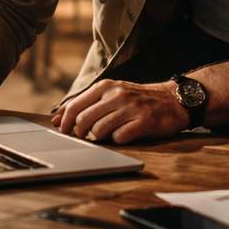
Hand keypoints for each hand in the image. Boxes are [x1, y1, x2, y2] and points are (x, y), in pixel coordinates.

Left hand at [51, 80, 188, 143]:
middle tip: (84, 137)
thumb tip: (56, 120)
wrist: (172, 100)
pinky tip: (125, 135)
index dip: (64, 122)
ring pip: (99, 130)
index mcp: (105, 87)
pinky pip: (120, 138)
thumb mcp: (110, 95)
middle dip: (79, 133)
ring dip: (100, 138)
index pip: (75, 106)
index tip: (62, 132)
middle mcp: (117, 95)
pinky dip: (118, 141)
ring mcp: (131, 108)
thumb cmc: (136, 100)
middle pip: (83, 120)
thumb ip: (85, 105)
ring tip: (109, 134)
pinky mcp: (144, 122)